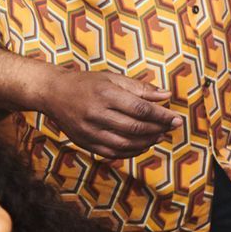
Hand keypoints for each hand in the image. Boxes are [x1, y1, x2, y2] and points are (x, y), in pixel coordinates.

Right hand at [41, 68, 182, 158]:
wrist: (53, 93)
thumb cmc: (87, 83)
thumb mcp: (113, 78)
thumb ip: (140, 88)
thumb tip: (166, 95)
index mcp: (106, 94)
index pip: (141, 109)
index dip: (162, 116)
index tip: (177, 119)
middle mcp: (96, 113)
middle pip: (135, 127)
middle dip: (158, 129)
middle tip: (171, 128)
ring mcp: (89, 130)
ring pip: (125, 144)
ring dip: (146, 143)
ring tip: (159, 137)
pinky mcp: (84, 142)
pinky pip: (112, 153)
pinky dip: (131, 152)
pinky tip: (141, 146)